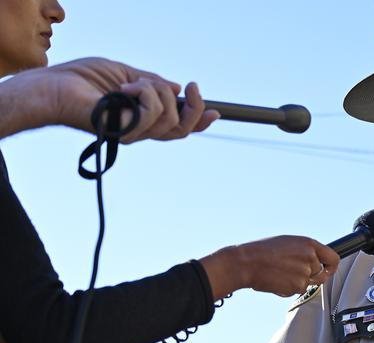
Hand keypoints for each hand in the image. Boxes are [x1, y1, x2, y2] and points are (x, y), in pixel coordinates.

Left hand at [6, 57, 217, 140]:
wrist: (54, 88)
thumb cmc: (80, 80)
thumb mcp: (125, 73)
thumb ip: (151, 82)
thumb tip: (175, 87)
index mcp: (141, 119)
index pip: (177, 128)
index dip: (198, 122)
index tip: (214, 111)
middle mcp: (140, 130)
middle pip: (182, 129)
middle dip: (194, 107)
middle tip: (191, 86)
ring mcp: (134, 134)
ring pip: (170, 117)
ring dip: (156, 91)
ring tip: (131, 83)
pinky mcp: (127, 133)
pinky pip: (153, 112)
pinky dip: (144, 92)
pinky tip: (124, 88)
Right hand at [200, 236, 340, 299]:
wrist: (246, 263)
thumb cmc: (262, 252)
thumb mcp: (288, 243)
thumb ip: (305, 251)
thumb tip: (316, 260)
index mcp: (308, 244)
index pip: (333, 258)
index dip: (332, 266)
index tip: (329, 270)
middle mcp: (310, 257)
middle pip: (320, 273)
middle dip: (309, 276)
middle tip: (291, 272)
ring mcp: (305, 273)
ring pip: (308, 283)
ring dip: (296, 282)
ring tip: (280, 272)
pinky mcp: (297, 286)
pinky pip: (297, 290)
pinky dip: (288, 288)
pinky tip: (276, 279)